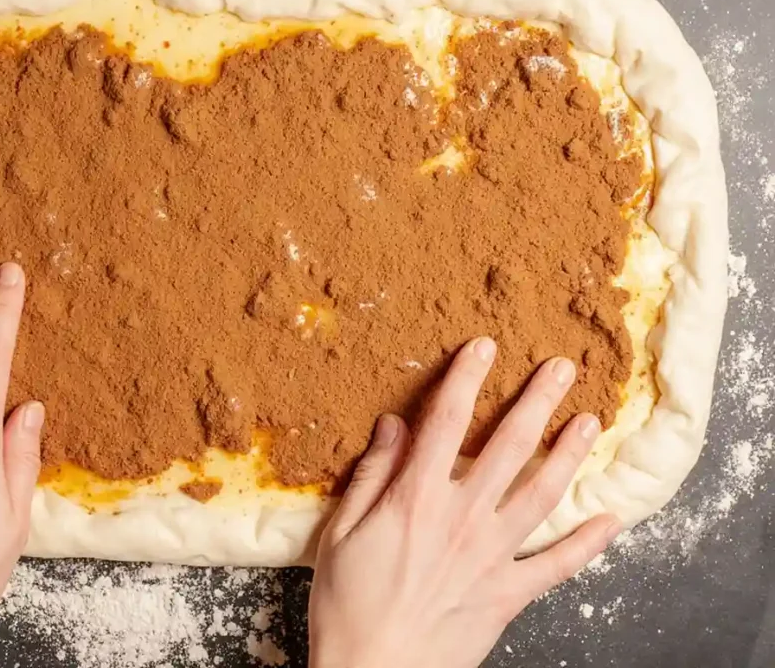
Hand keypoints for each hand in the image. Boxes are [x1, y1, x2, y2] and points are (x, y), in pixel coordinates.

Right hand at [308, 337, 621, 667]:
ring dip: (568, 455)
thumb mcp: (341, 531)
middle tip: (561, 368)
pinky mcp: (508, 594)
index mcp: (417, 498)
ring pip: (541, 494)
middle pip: (508, 446)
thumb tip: (393, 425)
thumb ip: (372, 475)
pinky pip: (556, 566)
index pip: (446, 421)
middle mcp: (463, 518)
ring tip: (589, 422)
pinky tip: (611, 521)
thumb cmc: (347, 605)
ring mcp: (492, 556)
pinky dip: (587, 544)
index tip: (483, 347)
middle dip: (536, 401)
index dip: (466, 378)